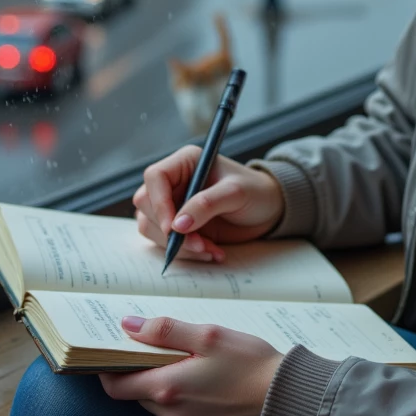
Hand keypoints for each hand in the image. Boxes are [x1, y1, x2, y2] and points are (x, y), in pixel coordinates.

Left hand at [99, 315, 284, 415]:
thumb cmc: (250, 363)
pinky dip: (181, 399)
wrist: (287, 401)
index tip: (110, 351)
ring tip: (188, 362)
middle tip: (158, 346)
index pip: (115, 386)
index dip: (106, 368)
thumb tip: (128, 326)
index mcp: (167, 389)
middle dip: (141, 371)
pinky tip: (205, 382)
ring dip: (163, 384)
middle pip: (137, 394)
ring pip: (158, 405)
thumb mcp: (207, 336)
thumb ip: (164, 331)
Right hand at [132, 147, 284, 263]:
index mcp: (185, 163)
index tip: (173, 228)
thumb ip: (206, 204)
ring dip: (178, 245)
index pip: (155, 177)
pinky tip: (211, 252)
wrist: (269, 210)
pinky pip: (166, 242)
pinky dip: (186, 252)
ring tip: (210, 250)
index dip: (159, 203)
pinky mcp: (179, 227)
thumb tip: (178, 224)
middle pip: (147, 205)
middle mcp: (175, 182)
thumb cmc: (256, 191)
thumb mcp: (235, 193)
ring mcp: (174, 205)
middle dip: (170, 231)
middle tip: (199, 244)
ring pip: (152, 227)